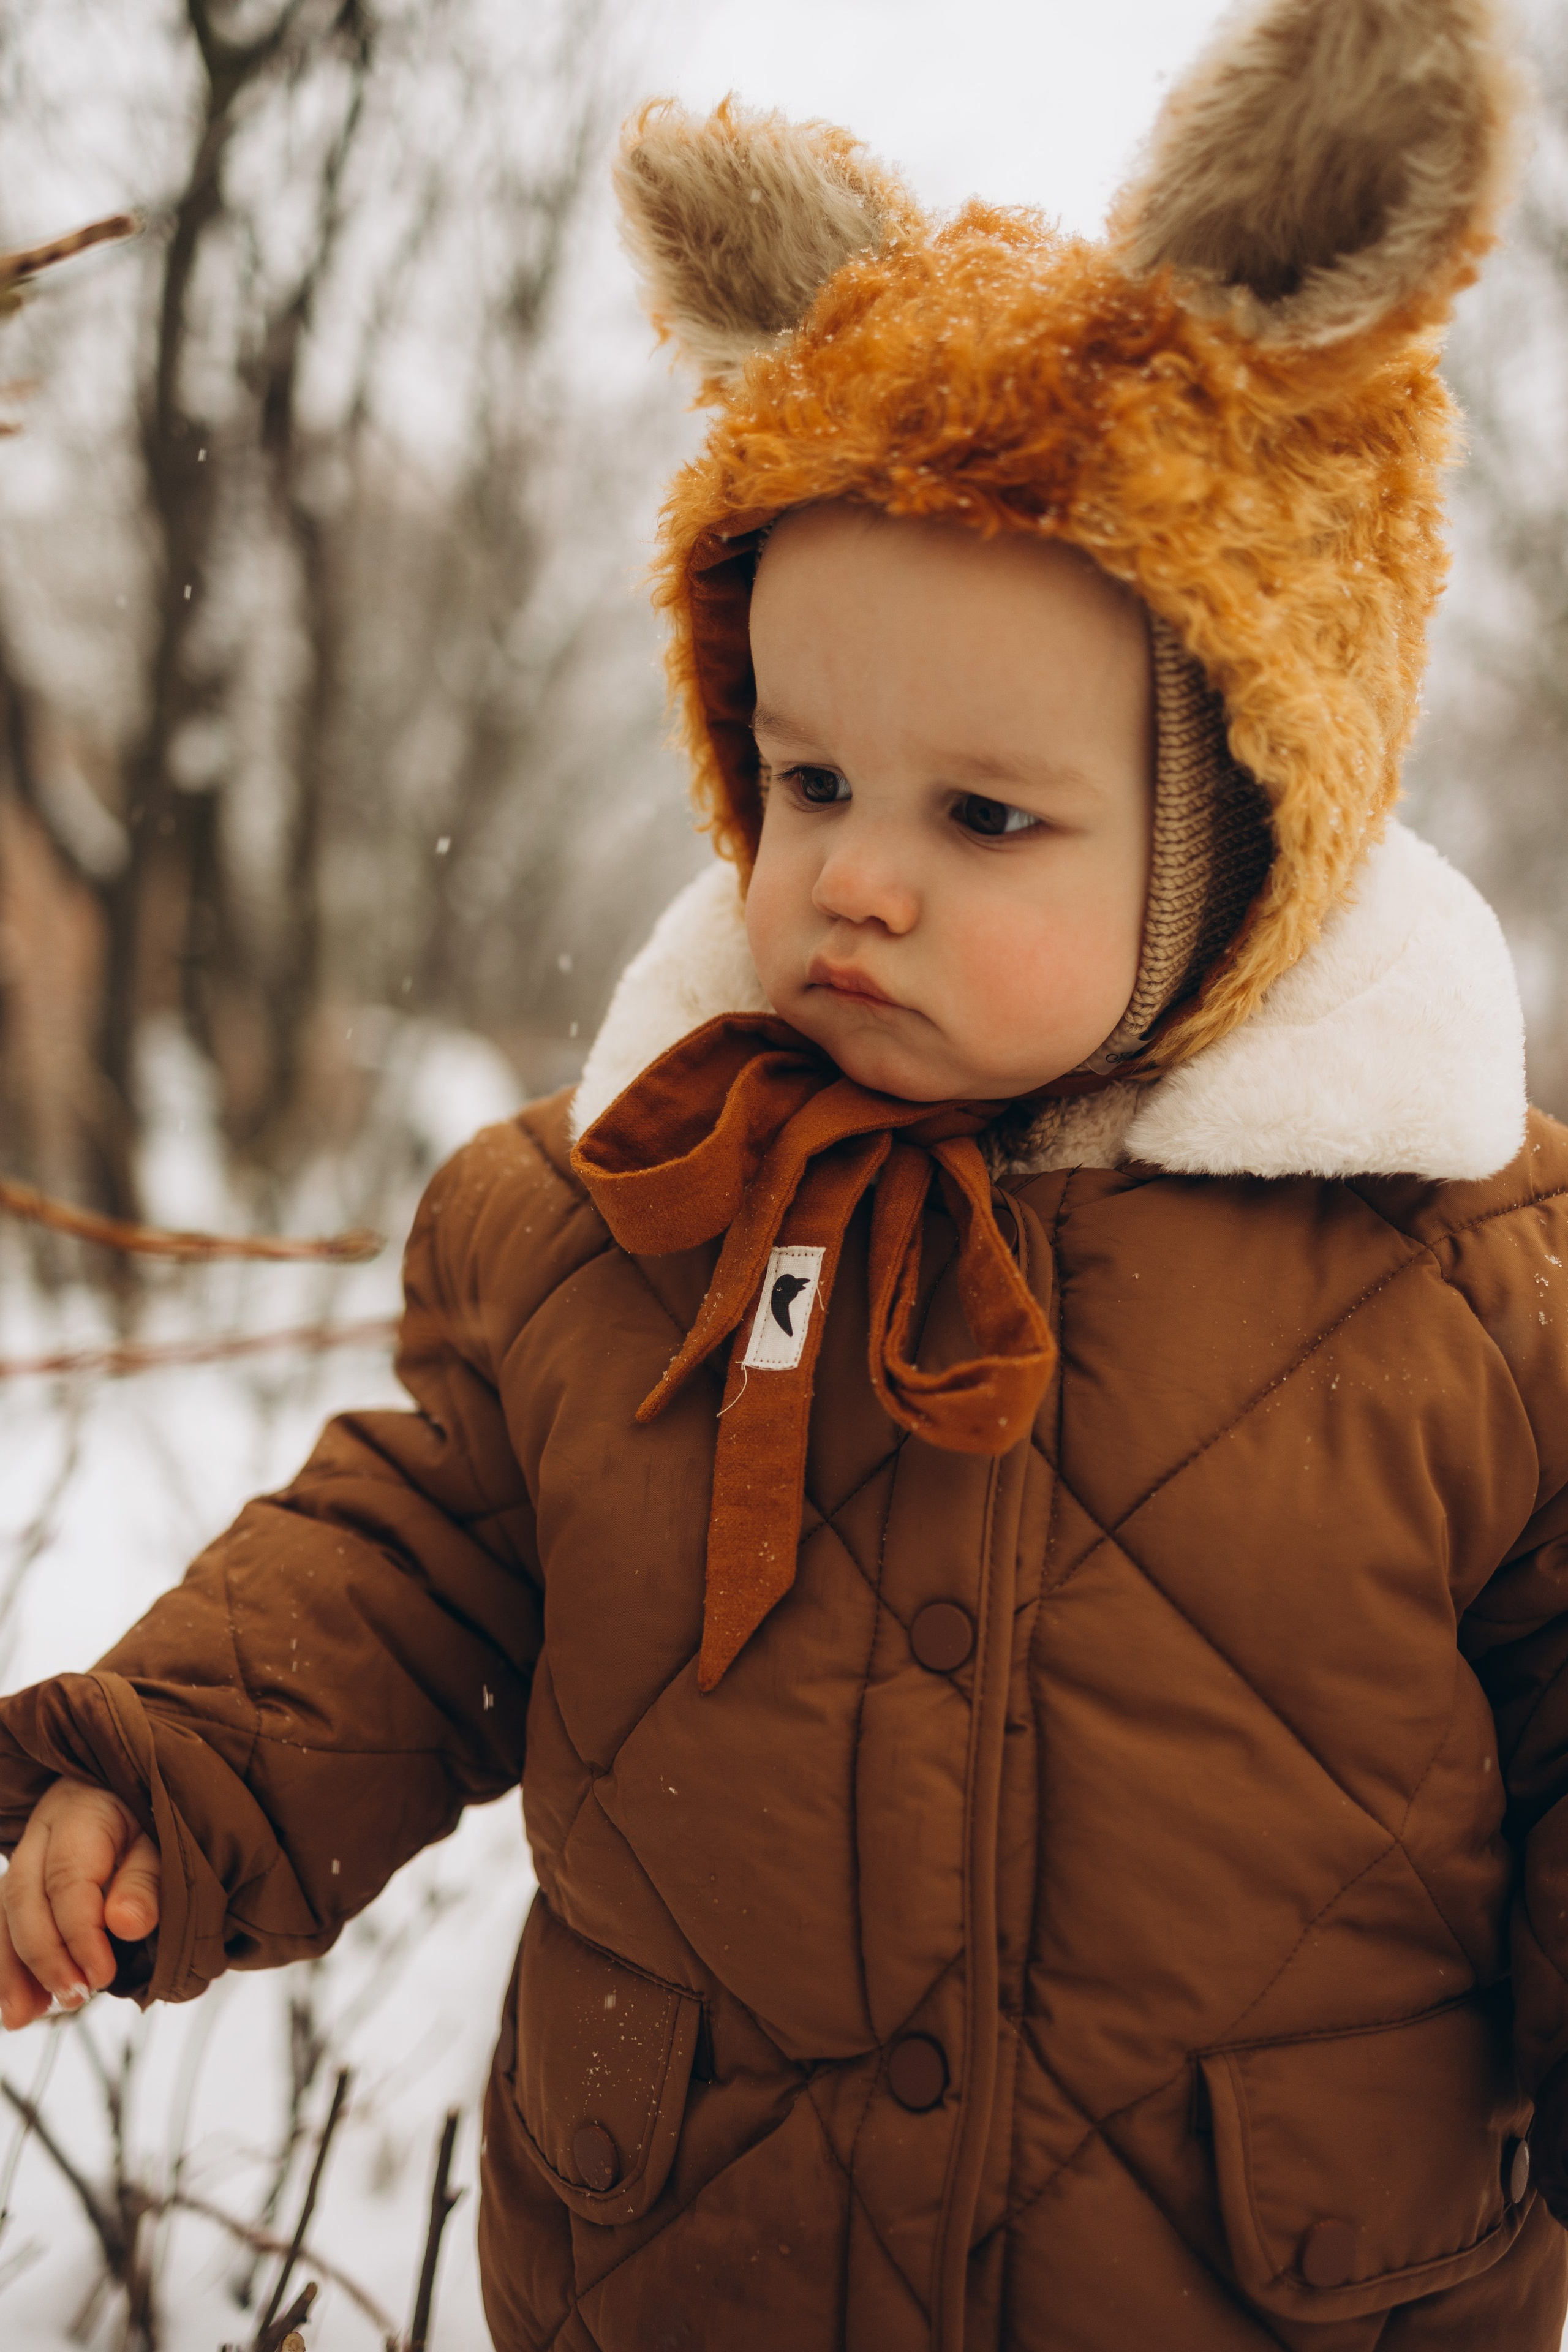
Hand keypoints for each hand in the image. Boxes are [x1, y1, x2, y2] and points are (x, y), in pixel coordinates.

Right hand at [0, 1779, 159, 2028]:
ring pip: (3, 1914)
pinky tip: (19, 2006)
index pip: (67, 1879)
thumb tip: (126, 1924)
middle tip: (74, 1997)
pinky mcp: (21, 1884)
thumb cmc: (154, 1818)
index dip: (79, 1935)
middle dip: (45, 1957)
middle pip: (24, 1898)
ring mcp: (25, 1858)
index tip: (101, 1977)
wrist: (135, 1798)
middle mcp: (42, 1833)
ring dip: (12, 1971)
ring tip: (26, 2016)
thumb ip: (146, 1881)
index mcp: (81, 1813)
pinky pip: (2, 1926)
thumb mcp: (165, 1840)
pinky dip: (7, 1968)